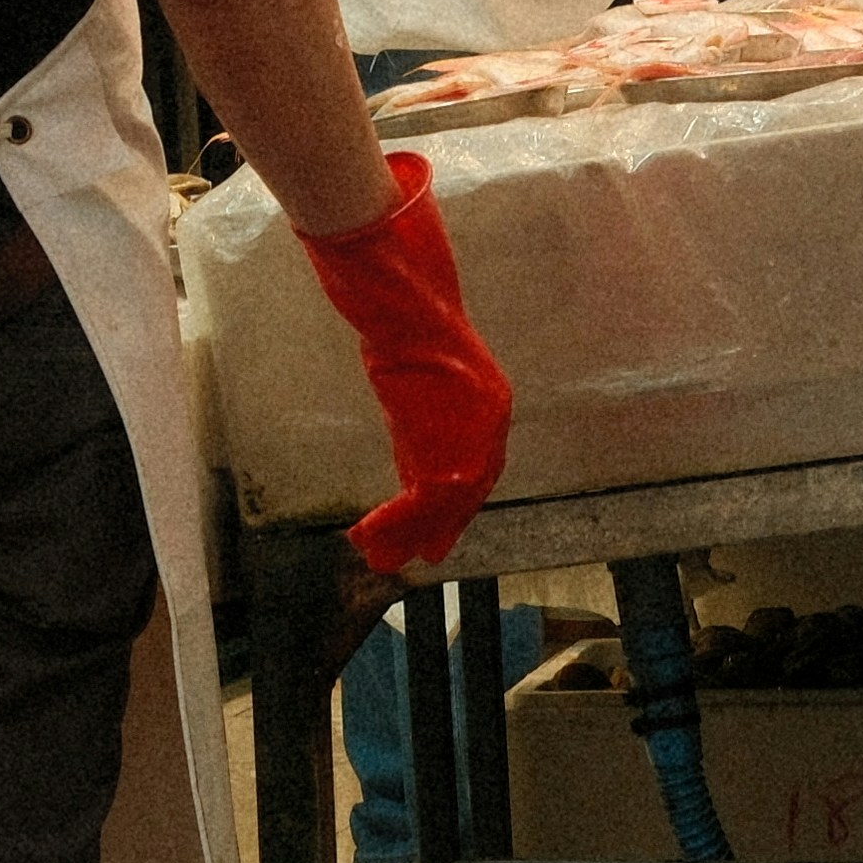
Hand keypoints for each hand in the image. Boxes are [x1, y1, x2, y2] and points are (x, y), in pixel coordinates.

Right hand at [293, 154, 511, 580]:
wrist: (410, 307)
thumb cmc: (409, 319)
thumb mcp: (418, 365)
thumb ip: (423, 392)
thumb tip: (410, 390)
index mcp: (489, 401)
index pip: (476, 460)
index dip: (459, 496)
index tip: (441, 518)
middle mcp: (490, 423)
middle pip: (468, 489)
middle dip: (445, 523)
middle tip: (427, 553)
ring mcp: (470, 440)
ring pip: (445, 503)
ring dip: (413, 531)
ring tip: (385, 555)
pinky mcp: (446, 449)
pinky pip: (419, 500)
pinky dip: (396, 521)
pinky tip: (372, 534)